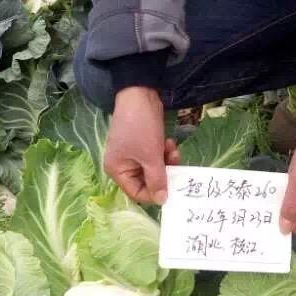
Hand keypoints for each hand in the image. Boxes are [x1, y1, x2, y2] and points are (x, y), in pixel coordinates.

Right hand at [103, 86, 180, 204]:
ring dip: (167, 161)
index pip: (137, 193)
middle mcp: (123, 164)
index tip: (172, 188)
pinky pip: (156, 156)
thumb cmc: (141, 128)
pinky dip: (164, 151)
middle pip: (147, 181)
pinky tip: (170, 142)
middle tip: (177, 167)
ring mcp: (133, 154)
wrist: (140, 94)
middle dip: (163, 173)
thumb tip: (162, 201)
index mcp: (117, 170)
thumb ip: (157, 180)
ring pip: (154, 168)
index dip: (155, 193)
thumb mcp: (150, 156)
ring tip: (173, 150)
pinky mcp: (143, 144)